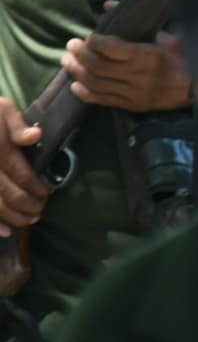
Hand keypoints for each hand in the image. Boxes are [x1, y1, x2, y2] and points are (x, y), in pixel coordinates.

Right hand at [0, 99, 49, 237]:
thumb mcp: (1, 109)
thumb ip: (17, 124)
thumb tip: (35, 137)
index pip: (22, 174)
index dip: (37, 186)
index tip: (49, 192)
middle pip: (9, 193)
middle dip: (29, 204)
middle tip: (41, 209)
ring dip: (13, 216)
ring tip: (30, 220)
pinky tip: (5, 232)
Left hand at [63, 4, 190, 111]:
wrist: (196, 88)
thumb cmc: (181, 58)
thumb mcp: (164, 36)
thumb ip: (135, 22)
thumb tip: (107, 4)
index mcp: (148, 55)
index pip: (112, 49)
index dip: (95, 42)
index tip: (88, 37)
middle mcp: (138, 75)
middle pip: (99, 66)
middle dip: (81, 55)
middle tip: (71, 45)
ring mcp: (134, 92)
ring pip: (97, 83)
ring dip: (77, 72)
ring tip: (67, 61)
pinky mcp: (132, 105)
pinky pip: (103, 100)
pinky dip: (86, 93)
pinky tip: (75, 85)